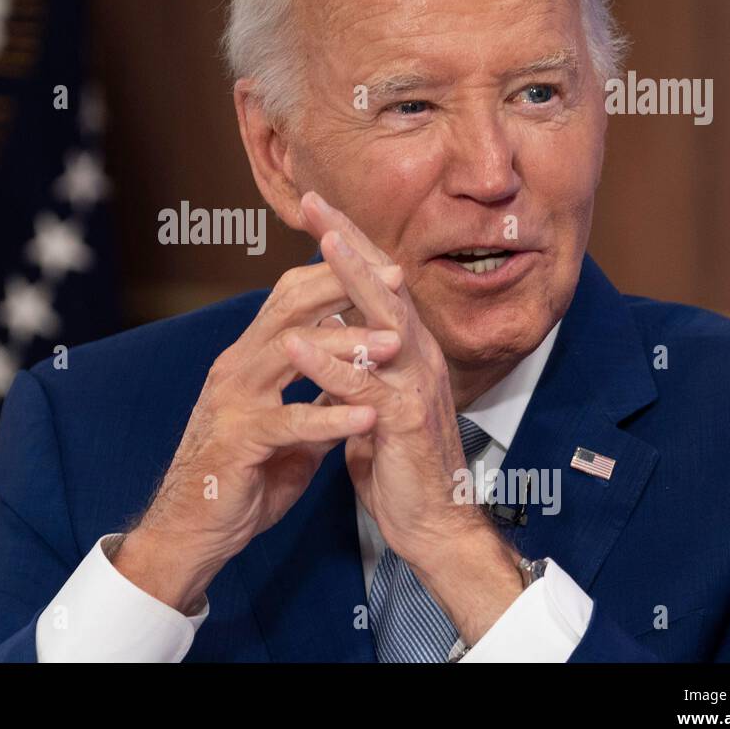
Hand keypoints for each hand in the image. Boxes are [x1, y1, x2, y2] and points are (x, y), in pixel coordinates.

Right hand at [115, 260, 403, 613]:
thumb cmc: (240, 478)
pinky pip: (289, 422)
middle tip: (397, 281)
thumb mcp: (288, 430)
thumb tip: (356, 384)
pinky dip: (331, 418)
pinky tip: (368, 416)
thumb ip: (317, 400)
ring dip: (346, 345)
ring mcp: (233, 401)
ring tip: (394, 345)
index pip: (289, 299)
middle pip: (289, 309)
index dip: (335, 278)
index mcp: (248, 360)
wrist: (192, 529)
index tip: (385, 269)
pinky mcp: (238, 441)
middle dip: (344, 288)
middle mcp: (236, 368)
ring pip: (290, 353)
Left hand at [292, 192, 522, 641]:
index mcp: (407, 350)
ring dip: (352, 283)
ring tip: (321, 245)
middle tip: (318, 204)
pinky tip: (298, 344)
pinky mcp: (407, 423)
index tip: (316, 207)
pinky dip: (330, 365)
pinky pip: (365, 388)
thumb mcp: (374, 401)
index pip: (376, 285)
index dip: (349, 244)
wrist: (431, 525)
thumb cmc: (400, 463)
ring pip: (385, 323)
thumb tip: (337, 331)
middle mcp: (419, 357)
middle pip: (384, 287)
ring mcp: (417, 387)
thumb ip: (360, 364)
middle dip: (350, 242)